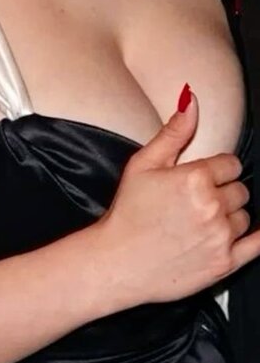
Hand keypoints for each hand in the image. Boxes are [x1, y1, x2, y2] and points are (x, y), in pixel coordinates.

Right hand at [96, 91, 259, 307]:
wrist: (117, 262)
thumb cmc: (128, 212)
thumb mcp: (143, 164)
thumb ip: (174, 132)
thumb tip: (191, 99)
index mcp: (194, 178)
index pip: (230, 164)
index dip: (217, 169)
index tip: (203, 177)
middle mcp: (212, 206)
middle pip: (240, 189)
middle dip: (223, 191)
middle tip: (198, 200)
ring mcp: (221, 237)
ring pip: (244, 216)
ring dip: (230, 215)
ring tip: (202, 221)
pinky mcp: (225, 264)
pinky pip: (257, 245)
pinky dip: (257, 237)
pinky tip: (248, 232)